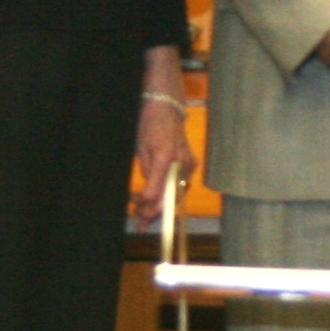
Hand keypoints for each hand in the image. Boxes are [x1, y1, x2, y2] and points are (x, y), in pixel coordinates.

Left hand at [130, 89, 190, 228]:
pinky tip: (159, 203)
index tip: (137, 212)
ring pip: (178, 194)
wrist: (166, 108)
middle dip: (154, 212)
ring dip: (162, 207)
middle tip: (141, 222)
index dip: (146, 205)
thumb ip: (147, 173)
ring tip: (148, 217)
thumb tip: (147, 196)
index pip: (156, 191)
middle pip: (169, 197)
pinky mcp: (192, 164)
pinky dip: (171, 196)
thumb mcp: (141, 149)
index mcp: (165, 158)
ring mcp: (189, 164)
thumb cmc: (149, 125)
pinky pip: (182, 186)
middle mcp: (181, 163)